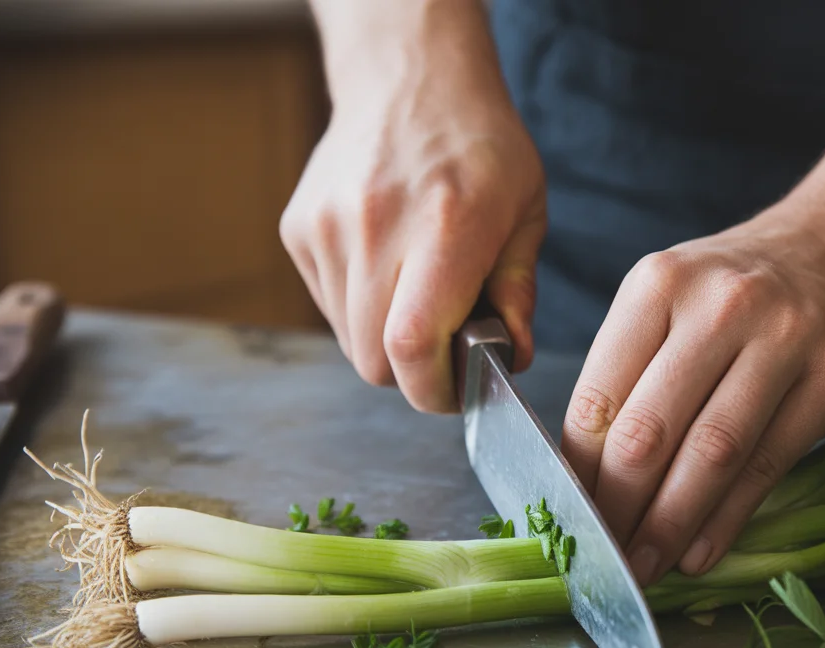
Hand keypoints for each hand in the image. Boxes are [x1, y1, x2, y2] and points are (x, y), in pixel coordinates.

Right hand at [280, 0, 545, 412]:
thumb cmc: (480, 147)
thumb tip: (510, 359)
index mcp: (445, 227)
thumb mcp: (526, 213)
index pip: (412, 347)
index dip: (433, 390)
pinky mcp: (299, 229)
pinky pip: (329, 305)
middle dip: (413, 373)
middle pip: (373, 360)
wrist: (410, 79)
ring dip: (384, 341)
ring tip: (418, 296)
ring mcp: (327, 227)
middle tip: (446, 349)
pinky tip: (388, 269)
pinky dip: (360, 308)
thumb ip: (519, 293)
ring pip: (348, 339)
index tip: (458, 389)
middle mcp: (375, 227)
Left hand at [561, 215, 824, 584]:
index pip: (599, 397)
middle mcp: (720, 305)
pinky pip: (767, 465)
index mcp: (657, 285)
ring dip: (669, 525)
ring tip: (644, 566)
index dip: (577, 472)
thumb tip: (579, 479)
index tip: (567, 517)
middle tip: (603, 557)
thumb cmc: (730, 298)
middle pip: (649, 430)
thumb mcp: (666, 307)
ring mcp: (784, 339)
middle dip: (617, 508)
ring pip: (711, 454)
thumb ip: (625, 378)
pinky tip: (699, 552)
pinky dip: (726, 519)